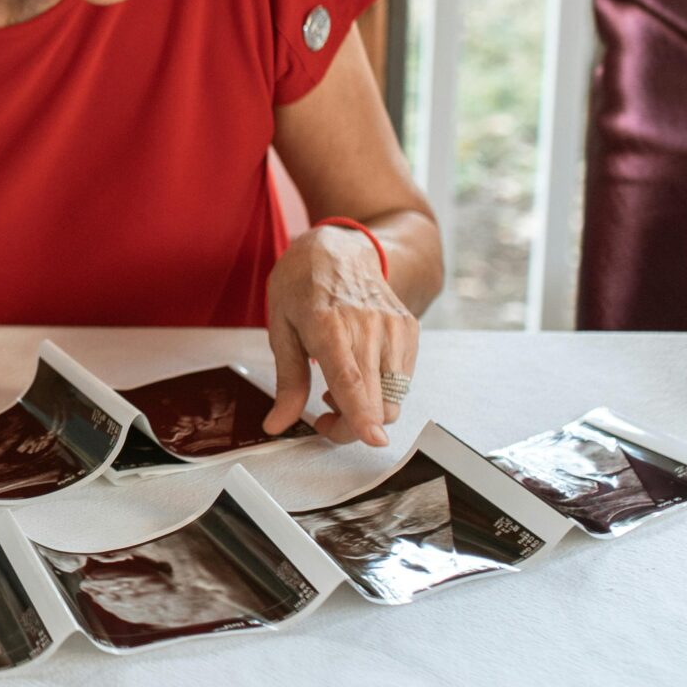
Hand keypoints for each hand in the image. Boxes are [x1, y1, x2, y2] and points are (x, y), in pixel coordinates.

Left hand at [262, 225, 417, 446]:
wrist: (340, 247)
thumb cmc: (303, 285)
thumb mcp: (280, 328)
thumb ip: (286, 381)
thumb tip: (277, 424)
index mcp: (329, 324)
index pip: (351, 378)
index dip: (361, 413)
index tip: (372, 439)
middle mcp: (368, 326)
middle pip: (375, 400)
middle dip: (352, 427)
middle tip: (324, 418)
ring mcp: (394, 327)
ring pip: (393, 398)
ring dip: (368, 410)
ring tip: (339, 388)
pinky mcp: (410, 330)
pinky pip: (403, 382)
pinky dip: (382, 392)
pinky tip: (360, 374)